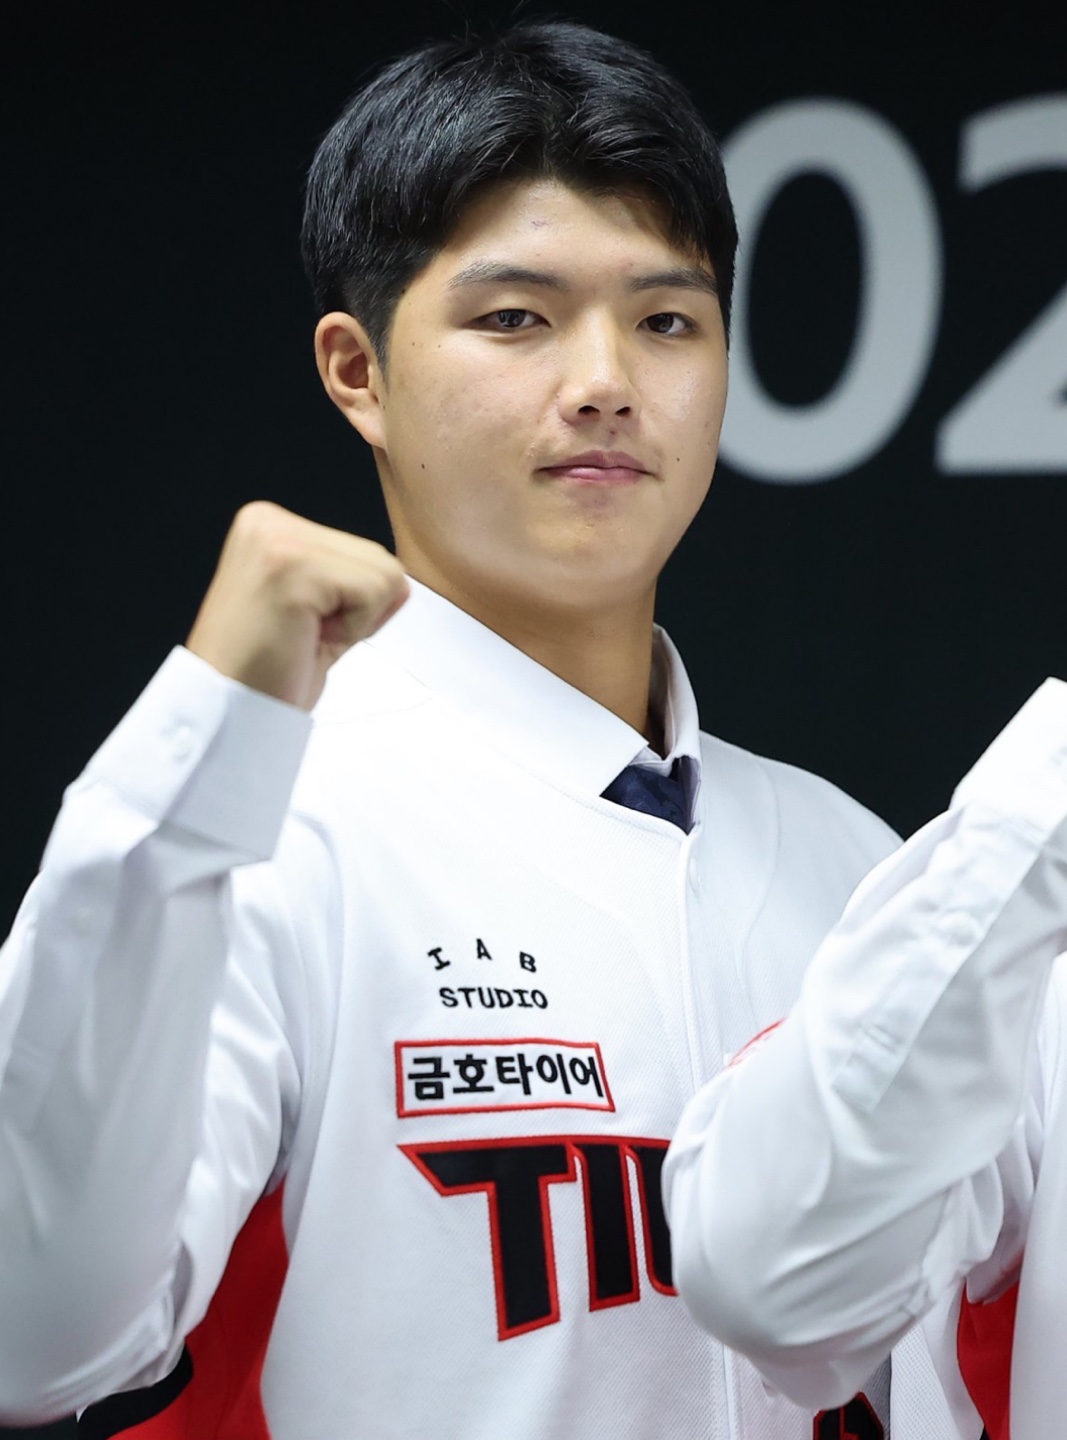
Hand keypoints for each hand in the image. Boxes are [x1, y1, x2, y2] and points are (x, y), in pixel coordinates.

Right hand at [186, 502, 408, 709]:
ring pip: (383, 573)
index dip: (350, 606)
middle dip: (356, 611)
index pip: (363, 552)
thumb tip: (401, 582)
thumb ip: (355, 588)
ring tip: (301, 637)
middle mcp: (267, 521)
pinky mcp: (292, 567)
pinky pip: (373, 592)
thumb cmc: (266, 675)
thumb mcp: (317, 615)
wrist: (228, 716)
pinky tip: (304, 640)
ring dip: (354, 622)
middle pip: (379, 557)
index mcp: (268, 525)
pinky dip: (352, 630)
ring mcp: (277, 539)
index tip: (301, 629)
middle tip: (301, 637)